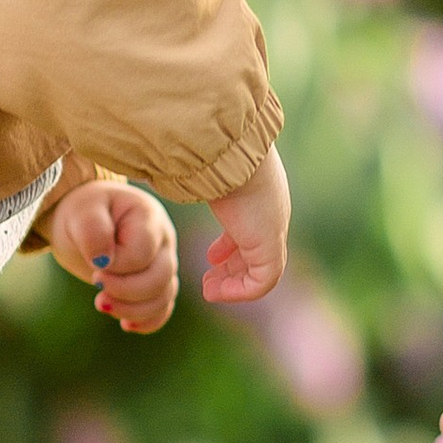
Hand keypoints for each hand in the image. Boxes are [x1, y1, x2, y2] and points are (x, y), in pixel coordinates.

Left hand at [47, 179, 178, 335]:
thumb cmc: (84, 210)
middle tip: (95, 283)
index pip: (143, 254)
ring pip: (163, 297)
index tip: (95, 265)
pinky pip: (163, 308)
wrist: (84, 219)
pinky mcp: (155, 283)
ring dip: (132, 310)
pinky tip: (125, 325)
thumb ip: (93, 230)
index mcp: (148, 217)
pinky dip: (147, 322)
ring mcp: (162, 263)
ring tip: (101, 304)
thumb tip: (104, 262)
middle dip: (125, 291)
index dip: (118, 267)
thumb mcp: (82, 211)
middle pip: (159, 278)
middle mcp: (162, 241)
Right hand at [202, 146, 288, 305]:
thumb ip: (193, 180)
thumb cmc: (210, 155)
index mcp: (258, 195)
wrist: (231, 151)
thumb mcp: (203, 170)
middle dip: (232, 269)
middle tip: (207, 281)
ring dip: (233, 284)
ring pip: (261, 270)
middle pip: (256, 251)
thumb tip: (170, 175)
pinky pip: (262, 282)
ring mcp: (273, 231)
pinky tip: (215, 291)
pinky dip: (239, 291)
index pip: (252, 228)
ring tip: (209, 290)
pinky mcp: (269, 247)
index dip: (231, 247)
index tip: (211, 256)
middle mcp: (271, 214)